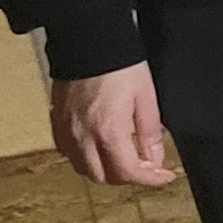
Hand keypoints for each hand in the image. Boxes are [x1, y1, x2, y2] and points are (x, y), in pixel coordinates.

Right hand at [51, 65, 173, 186]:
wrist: (87, 42)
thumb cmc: (120, 66)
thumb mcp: (146, 97)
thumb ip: (150, 132)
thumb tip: (155, 159)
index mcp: (108, 131)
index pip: (128, 172)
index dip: (150, 180)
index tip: (165, 176)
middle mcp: (82, 137)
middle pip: (103, 177)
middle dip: (127, 177)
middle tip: (146, 166)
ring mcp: (66, 132)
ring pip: (83, 168)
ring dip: (105, 170)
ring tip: (125, 157)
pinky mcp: (56, 124)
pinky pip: (69, 154)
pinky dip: (86, 158)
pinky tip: (101, 147)